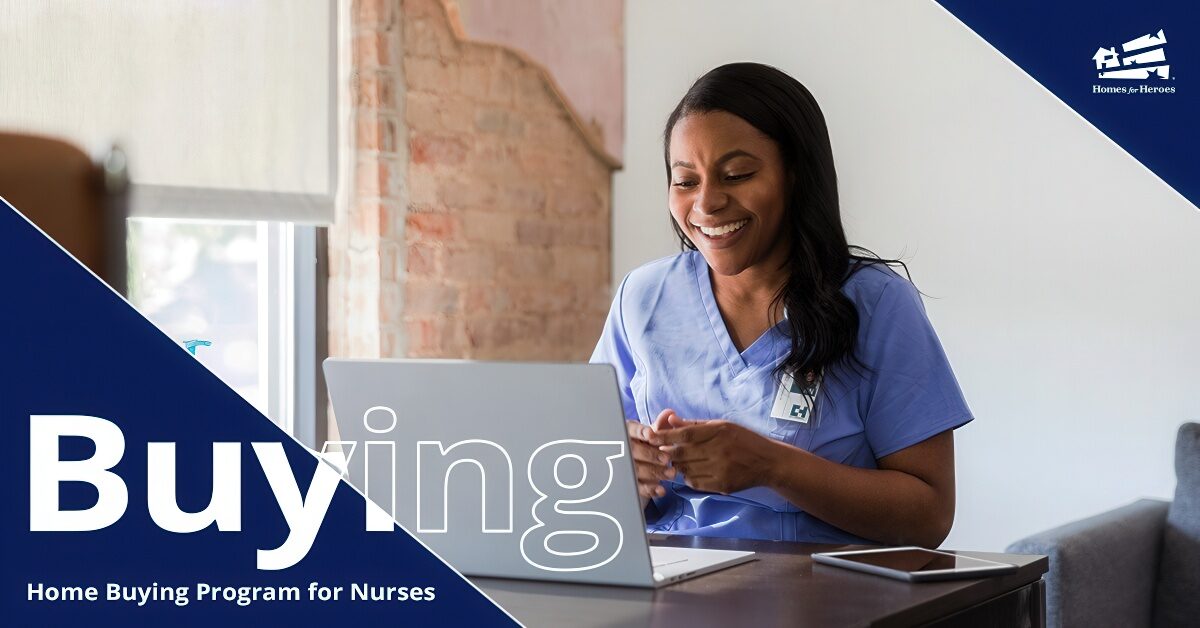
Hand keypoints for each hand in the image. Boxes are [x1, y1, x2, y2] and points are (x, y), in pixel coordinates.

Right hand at [626, 409, 677, 500]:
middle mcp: (624, 449)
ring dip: (654, 472)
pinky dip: (649, 489)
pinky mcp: (630, 484)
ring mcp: (625, 467)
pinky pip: (638, 487)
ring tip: (671, 473)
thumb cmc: (647, 444)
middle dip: (650, 455)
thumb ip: (661, 425)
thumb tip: (670, 413)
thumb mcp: (654, 435)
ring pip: (636, 470)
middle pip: (633, 451)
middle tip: (667, 458)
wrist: (639, 465)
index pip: (632, 430)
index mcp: (628, 433)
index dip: (640, 432)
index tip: (651, 434)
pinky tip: (661, 489)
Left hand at [656, 416, 781, 494]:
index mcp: (720, 431)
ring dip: (677, 465)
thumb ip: (695, 425)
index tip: (651, 436)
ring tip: (678, 461)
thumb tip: (670, 420)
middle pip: (682, 453)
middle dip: (666, 452)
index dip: (665, 436)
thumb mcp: (722, 426)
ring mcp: (721, 470)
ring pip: (686, 470)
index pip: (685, 434)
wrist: (768, 462)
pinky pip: (695, 483)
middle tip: (659, 451)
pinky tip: (692, 471)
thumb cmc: (744, 440)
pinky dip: (688, 477)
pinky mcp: (722, 485)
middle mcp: (720, 450)